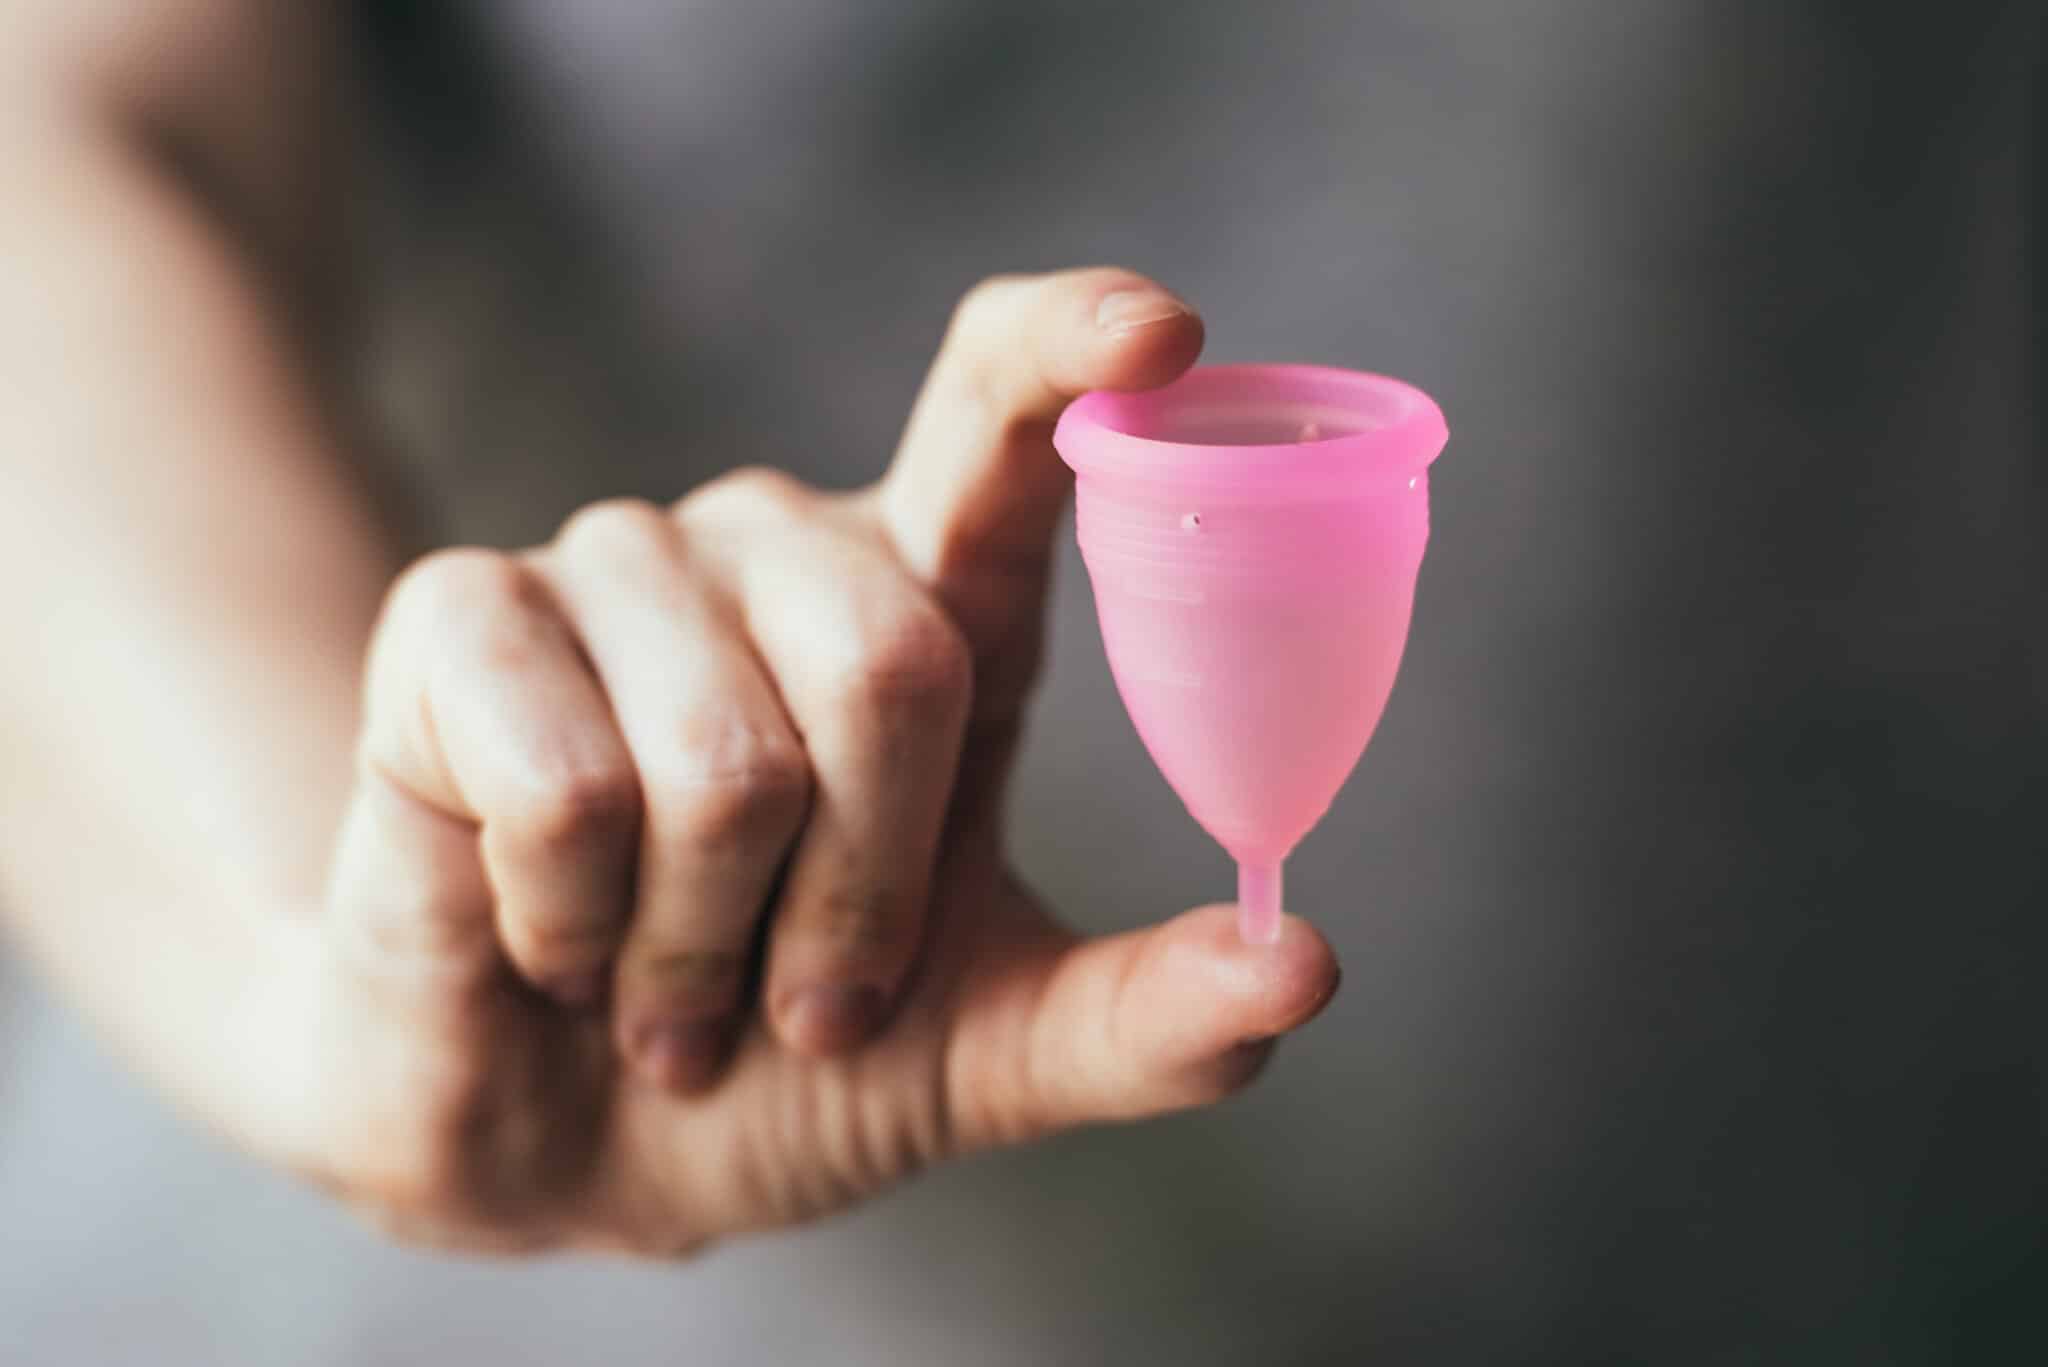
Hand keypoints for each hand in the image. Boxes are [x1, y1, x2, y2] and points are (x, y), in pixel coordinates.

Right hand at [306, 268, 1341, 1253]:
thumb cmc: (782, 1064)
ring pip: (721, 753)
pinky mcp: (459, 611)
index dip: (1070, 347)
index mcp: (926, 612)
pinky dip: (575, 925)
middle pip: (893, 655)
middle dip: (860, 897)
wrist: (551, 1135)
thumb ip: (1141, 1017)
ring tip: (666, 988)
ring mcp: (615, 562)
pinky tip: (552, 941)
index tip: (1163, 331)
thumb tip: (1305, 966)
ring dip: (704, 942)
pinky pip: (566, 782)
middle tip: (803, 1007)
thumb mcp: (985, 1053)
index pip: (998, 411)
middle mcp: (780, 552)